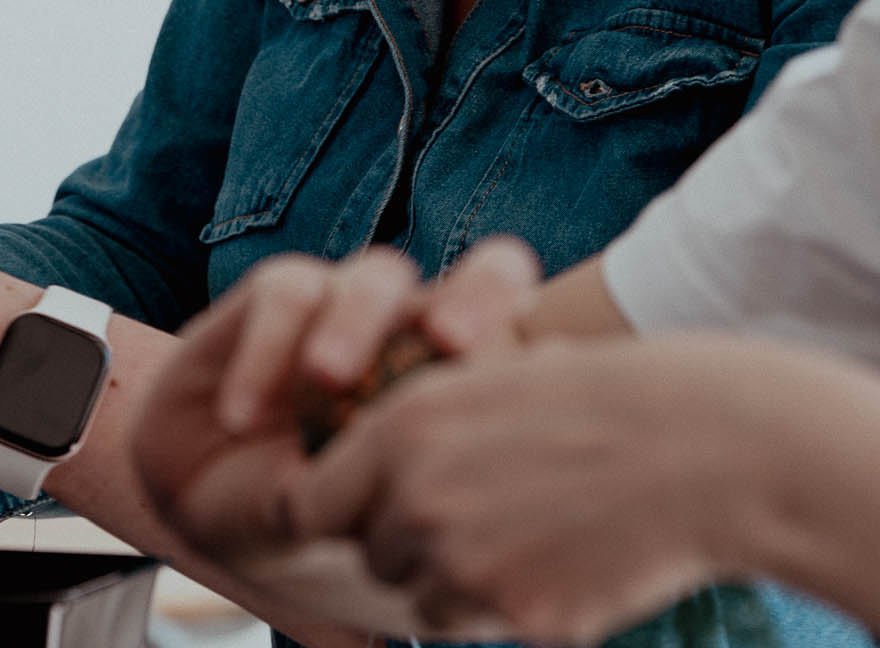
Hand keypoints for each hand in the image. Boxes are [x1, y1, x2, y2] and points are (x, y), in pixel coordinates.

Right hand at [132, 241, 538, 640]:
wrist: (211, 509)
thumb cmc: (320, 540)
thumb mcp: (387, 562)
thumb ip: (443, 562)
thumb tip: (525, 621)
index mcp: (471, 395)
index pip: (537, 350)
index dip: (546, 360)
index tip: (536, 390)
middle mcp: (424, 338)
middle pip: (485, 277)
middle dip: (482, 296)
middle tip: (455, 342)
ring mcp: (353, 310)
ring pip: (382, 276)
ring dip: (358, 322)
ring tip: (329, 378)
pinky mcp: (279, 297)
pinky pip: (287, 295)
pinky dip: (268, 353)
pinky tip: (243, 415)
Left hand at [292, 333, 776, 643]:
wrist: (695, 449)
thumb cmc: (594, 399)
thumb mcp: (484, 380)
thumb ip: (415, 426)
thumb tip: (369, 465)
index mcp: (401, 431)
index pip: (309, 504)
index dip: (331, 509)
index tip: (350, 509)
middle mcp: (418, 503)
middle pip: (370, 554)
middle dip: (403, 540)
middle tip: (470, 507)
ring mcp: (467, 568)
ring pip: (423, 597)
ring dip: (454, 576)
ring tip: (521, 526)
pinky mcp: (518, 619)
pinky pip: (484, 623)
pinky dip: (507, 603)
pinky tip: (557, 556)